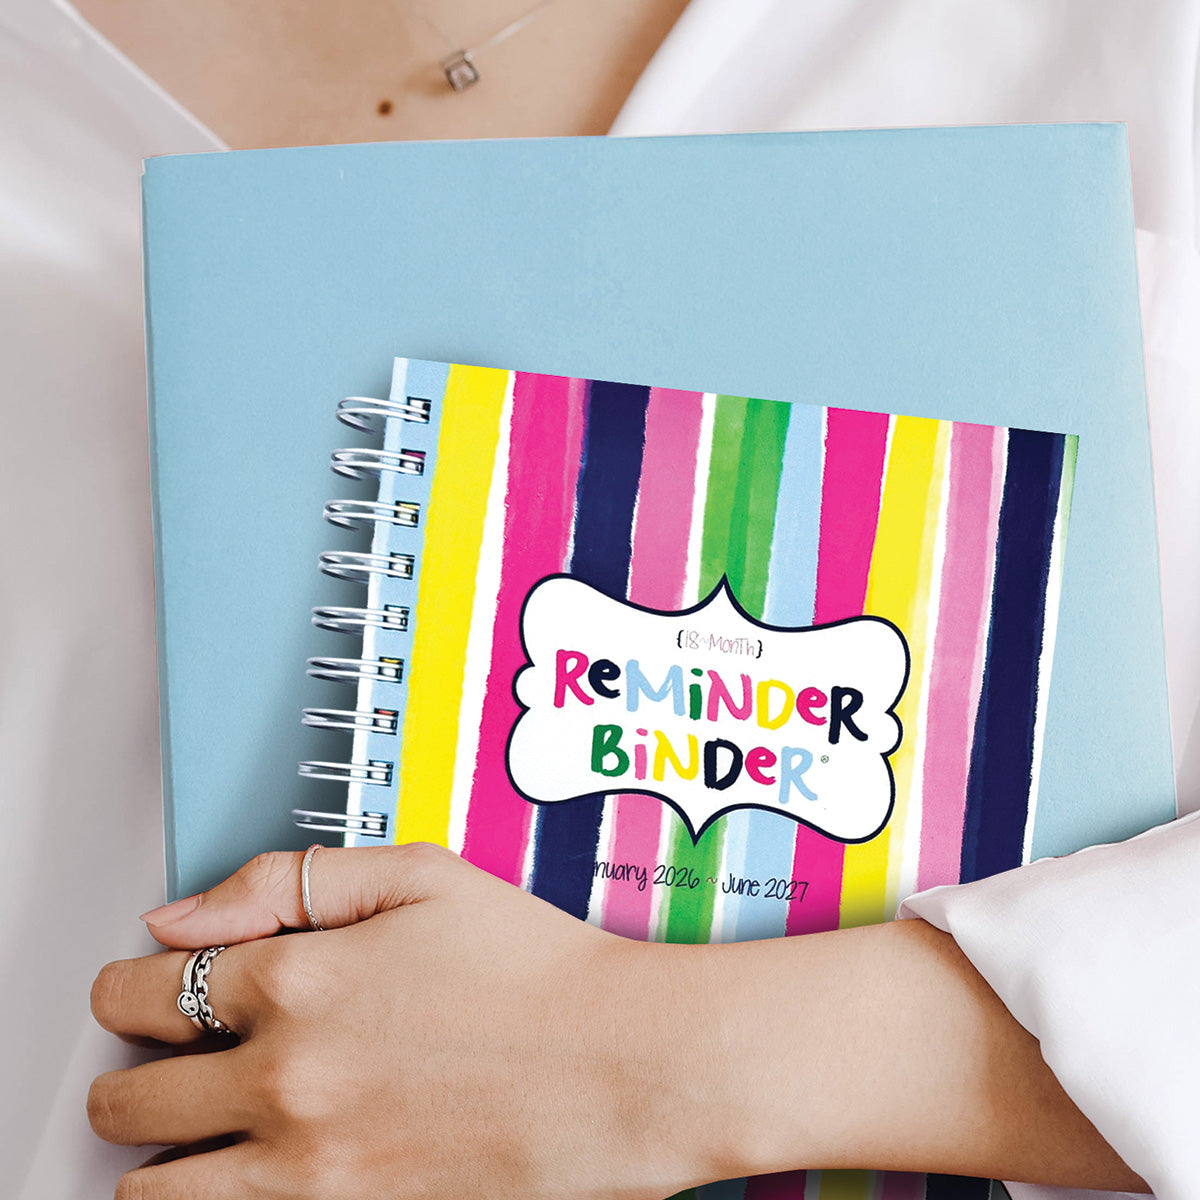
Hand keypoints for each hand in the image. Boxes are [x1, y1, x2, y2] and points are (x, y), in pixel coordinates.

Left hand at [90, 844, 1149, 1196]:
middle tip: (139, 1066)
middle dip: (115, 1073)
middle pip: (133, 1083)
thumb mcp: (442, 873)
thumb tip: (200, 888)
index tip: (119, 989)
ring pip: (157, 1178)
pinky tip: (241, 1185)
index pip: (156, 980)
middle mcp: (306, 1063)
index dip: (120, 986)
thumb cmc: (567, 960)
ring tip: (169, 1135)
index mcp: (323, 964)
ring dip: (143, 1154)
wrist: (663, 1072)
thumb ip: (312, 870)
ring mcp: (330, 1160)